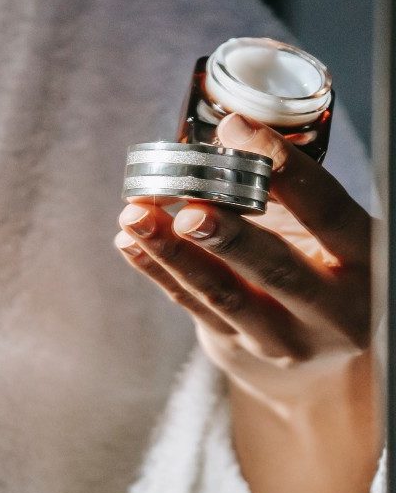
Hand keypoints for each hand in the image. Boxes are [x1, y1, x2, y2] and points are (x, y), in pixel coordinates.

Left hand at [113, 112, 379, 492]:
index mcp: (363, 261)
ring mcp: (279, 337)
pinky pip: (191, 306)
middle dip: (228, 236)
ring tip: (134, 217)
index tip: (236, 132)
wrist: (320, 361)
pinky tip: (128, 241)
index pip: (327, 212)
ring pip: (221, 294)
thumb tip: (226, 131)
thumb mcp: (327, 231)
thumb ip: (288, 193)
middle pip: (276, 268)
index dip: (284, 171)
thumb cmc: (321, 266)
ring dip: (172, 253)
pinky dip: (157, 272)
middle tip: (188, 209)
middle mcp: (327, 307)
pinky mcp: (233, 347)